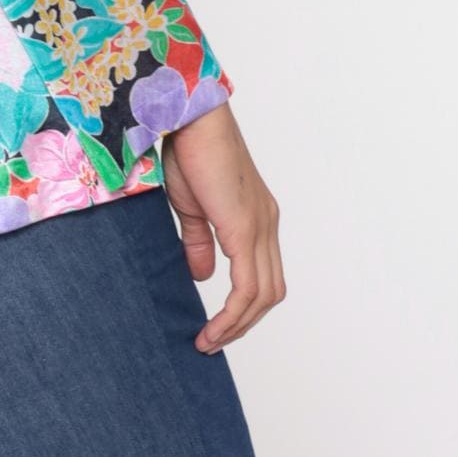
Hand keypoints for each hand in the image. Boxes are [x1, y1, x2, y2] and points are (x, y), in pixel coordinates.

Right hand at [161, 100, 286, 352]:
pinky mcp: (245, 228)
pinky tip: (212, 327)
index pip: (262, 275)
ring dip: (239, 325)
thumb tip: (203, 277)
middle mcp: (266, 224)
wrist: (188, 116)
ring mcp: (260, 226)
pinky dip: (233, 314)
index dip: (244, 305)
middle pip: (271, 291)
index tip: (217, 325)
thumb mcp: (190, 206)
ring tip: (209, 340)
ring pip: (264, 295)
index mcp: (255, 217)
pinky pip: (248, 286)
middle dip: (245, 323)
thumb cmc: (186, 149)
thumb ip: (199, 242)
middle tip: (214, 340)